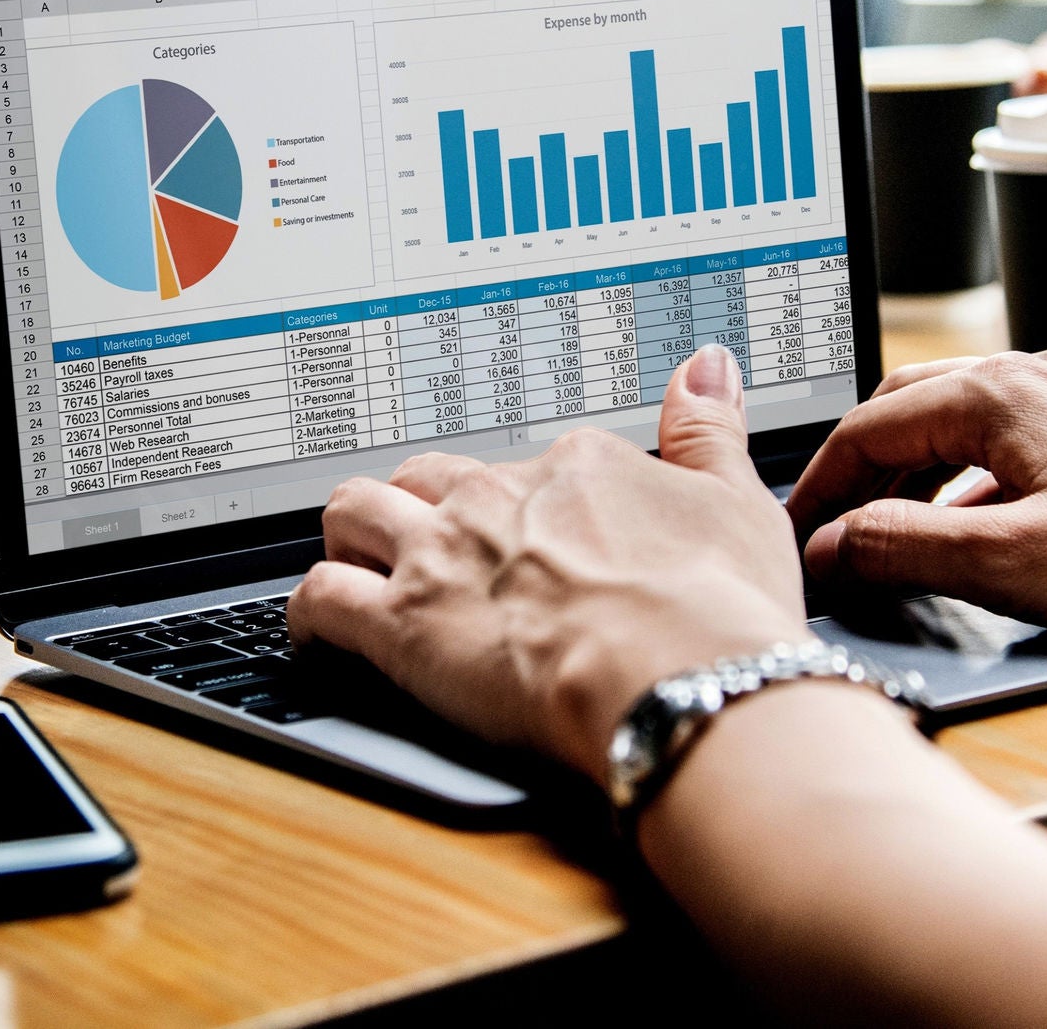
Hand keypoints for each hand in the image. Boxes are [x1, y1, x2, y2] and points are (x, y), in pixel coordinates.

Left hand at [289, 344, 809, 783]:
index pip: (527, 464)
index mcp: (574, 466)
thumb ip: (707, 429)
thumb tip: (704, 366)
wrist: (682, 681)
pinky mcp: (403, 624)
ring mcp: (442, 555)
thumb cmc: (717, 609)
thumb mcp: (736, 500)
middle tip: (433, 545)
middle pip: (427, 478)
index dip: (525, 501)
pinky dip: (311, 613)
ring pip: (355, 512)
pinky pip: (321, 597)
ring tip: (359, 563)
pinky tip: (320, 631)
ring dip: (351, 535)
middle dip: (420, 505)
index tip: (534, 534)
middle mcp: (496, 496)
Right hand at [786, 351, 1046, 635]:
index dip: (817, 489)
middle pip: (904, 412)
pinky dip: (962, 483)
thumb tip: (828, 547)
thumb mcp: (1012, 563)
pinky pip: (1003, 441)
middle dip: (857, 472)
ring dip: (908, 478)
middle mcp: (1032, 377)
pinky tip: (971, 532)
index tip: (794, 539)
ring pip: (955, 424)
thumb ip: (902, 549)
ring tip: (886, 537)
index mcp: (996, 394)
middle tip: (828, 533)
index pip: (864, 429)